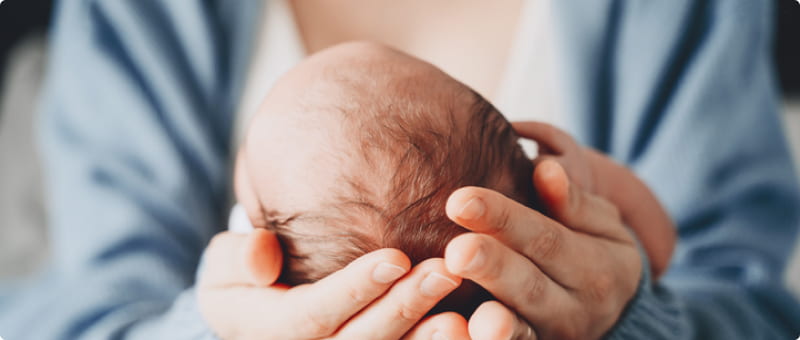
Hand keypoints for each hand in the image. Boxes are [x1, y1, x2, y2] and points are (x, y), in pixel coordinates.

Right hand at [197, 229, 470, 339]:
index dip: (356, 289)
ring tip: (464, 311)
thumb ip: (237, 259)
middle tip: (446, 272)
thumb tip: (262, 258)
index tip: (396, 256)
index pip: (315, 316)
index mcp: (270, 332)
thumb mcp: (224, 266)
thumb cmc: (246, 280)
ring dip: (425, 339)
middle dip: (404, 308)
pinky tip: (468, 331)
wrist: (256, 314)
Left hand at [443, 160, 641, 339]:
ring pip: (521, 329)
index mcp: (595, 268)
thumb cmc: (594, 253)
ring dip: (493, 321)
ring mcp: (551, 337)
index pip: (545, 239)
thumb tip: (544, 167)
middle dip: (493, 268)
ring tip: (468, 306)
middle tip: (457, 250)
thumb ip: (573, 202)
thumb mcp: (601, 227)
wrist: (612, 313)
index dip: (503, 219)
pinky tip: (461, 333)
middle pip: (529, 286)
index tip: (461, 199)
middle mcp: (575, 310)